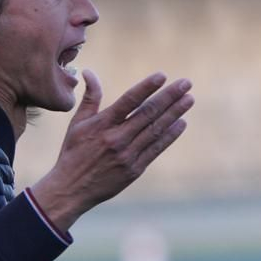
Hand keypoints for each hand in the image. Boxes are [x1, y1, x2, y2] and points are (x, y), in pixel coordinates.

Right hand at [29, 70, 193, 232]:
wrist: (71, 188)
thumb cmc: (73, 152)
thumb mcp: (77, 123)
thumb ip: (90, 97)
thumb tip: (90, 72)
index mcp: (102, 124)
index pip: (128, 101)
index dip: (146, 87)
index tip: (162, 75)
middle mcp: (116, 138)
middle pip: (148, 113)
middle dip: (169, 97)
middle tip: (186, 83)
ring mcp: (127, 155)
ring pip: (155, 130)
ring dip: (175, 113)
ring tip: (189, 99)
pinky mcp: (135, 169)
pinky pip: (156, 149)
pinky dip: (170, 135)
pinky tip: (181, 123)